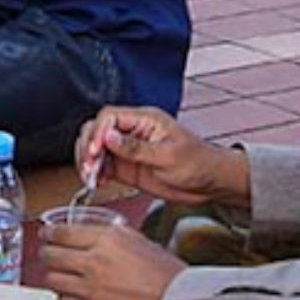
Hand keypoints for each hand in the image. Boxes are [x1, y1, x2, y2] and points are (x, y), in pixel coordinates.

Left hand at [35, 221, 181, 299]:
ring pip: (52, 280)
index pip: (60, 233)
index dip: (48, 233)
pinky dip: (66, 297)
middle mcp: (94, 263)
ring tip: (60, 274)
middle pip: (49, 256)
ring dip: (54, 276)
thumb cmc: (168, 274)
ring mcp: (91, 290)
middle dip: (46, 253)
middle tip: (49, 253)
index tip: (46, 235)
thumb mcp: (138, 240)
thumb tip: (92, 236)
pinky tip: (74, 294)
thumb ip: (110, 237)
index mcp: (106, 240)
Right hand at [74, 106, 248, 205]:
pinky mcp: (127, 166)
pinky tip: (97, 181)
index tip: (96, 151)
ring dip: (89, 161)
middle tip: (90, 167)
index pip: (109, 117)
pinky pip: (103, 165)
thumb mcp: (169, 156)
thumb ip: (137, 148)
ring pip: (96, 148)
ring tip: (92, 177)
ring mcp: (128, 149)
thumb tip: (110, 137)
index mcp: (145, 120)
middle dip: (88, 147)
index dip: (98, 132)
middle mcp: (133, 132)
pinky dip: (96, 173)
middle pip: (97, 130)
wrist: (210, 183)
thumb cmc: (199, 163)